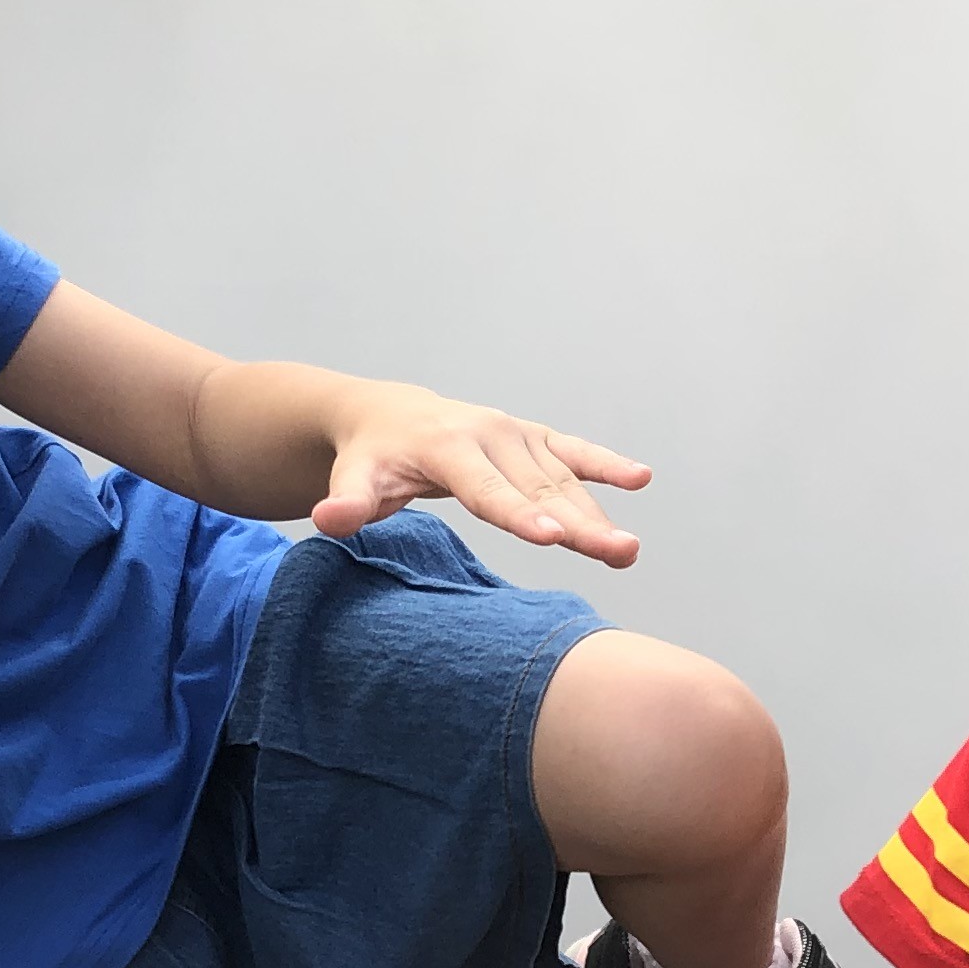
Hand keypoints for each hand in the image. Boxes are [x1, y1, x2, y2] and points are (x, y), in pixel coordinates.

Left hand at [310, 389, 652, 567]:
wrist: (385, 414)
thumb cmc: (369, 458)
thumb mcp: (352, 478)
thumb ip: (346, 503)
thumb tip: (328, 520)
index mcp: (447, 447)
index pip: (487, 490)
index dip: (520, 516)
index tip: (553, 539)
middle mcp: (488, 434)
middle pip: (537, 490)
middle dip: (580, 523)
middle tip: (619, 553)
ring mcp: (514, 434)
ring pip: (561, 480)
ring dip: (599, 514)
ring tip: (630, 549)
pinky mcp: (530, 437)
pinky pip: (572, 452)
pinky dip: (605, 464)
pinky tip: (640, 478)